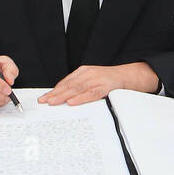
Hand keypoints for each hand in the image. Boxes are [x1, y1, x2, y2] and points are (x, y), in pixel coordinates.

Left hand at [40, 62, 158, 105]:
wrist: (130, 76)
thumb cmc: (110, 81)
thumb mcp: (93, 80)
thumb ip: (81, 87)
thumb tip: (65, 99)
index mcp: (84, 72)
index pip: (66, 82)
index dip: (54, 90)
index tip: (44, 98)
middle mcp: (89, 74)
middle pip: (69, 85)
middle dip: (55, 94)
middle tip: (44, 101)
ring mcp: (97, 79)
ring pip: (77, 89)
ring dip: (63, 96)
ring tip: (52, 102)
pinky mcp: (106, 86)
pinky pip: (91, 93)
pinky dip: (81, 98)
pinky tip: (72, 103)